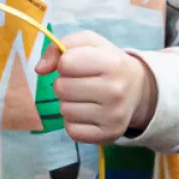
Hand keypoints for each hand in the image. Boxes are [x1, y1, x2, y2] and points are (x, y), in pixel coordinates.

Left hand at [35, 31, 156, 143]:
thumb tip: (39, 69)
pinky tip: (87, 113)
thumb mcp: (88, 43)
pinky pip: (72, 130)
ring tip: (85, 97)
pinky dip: (74, 122)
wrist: (138, 89)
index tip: (78, 65)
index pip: (66, 63)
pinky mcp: (109, 135)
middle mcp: (115, 91)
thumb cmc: (107, 62)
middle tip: (80, 82)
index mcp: (112, 63)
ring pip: (64, 110)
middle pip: (62, 88)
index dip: (65, 63)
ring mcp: (113, 116)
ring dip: (68, 103)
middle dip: (64, 83)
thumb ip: (58, 47)